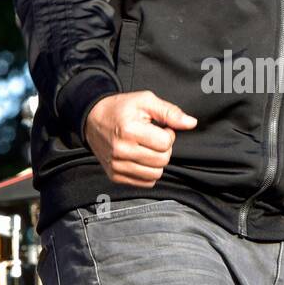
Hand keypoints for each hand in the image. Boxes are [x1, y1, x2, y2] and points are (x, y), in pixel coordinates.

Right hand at [83, 90, 197, 187]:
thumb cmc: (120, 109)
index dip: (168, 134)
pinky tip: (141, 158)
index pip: (166, 143)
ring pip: (155, 174)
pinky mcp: (115, 176)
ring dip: (156, 162)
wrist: (92, 119)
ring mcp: (116, 165)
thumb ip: (170, 112)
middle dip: (164, 148)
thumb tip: (191, 123)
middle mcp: (121, 150)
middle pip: (162, 160)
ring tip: (146, 148)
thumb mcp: (145, 101)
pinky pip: (145, 183)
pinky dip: (148, 172)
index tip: (159, 128)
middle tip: (153, 138)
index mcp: (129, 130)